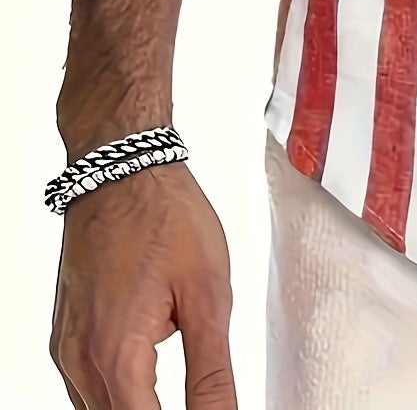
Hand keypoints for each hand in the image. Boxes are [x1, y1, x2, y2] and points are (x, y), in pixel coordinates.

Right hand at [49, 162, 236, 407]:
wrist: (121, 169)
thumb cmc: (165, 215)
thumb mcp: (208, 292)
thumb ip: (213, 370)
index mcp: (116, 354)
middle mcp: (80, 362)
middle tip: (203, 398)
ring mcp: (67, 351)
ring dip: (139, 407)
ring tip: (182, 381)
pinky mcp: (66, 338)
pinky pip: (88, 390)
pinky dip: (121, 394)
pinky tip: (151, 376)